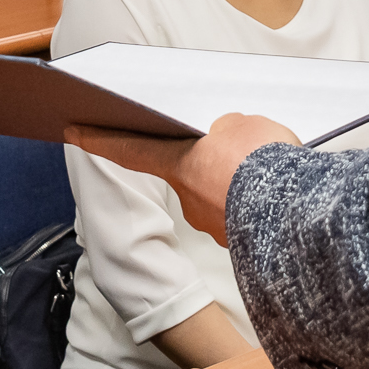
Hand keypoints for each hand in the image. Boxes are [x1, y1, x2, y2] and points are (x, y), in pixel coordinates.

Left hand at [65, 113, 300, 244]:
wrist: (294, 212)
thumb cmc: (261, 163)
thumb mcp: (245, 126)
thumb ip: (229, 130)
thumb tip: (229, 139)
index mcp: (180, 164)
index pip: (131, 149)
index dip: (102, 139)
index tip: (74, 132)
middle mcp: (189, 198)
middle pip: (194, 173)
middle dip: (214, 163)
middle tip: (243, 151)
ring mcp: (214, 224)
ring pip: (222, 196)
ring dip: (241, 186)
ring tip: (272, 172)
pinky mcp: (240, 242)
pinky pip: (245, 216)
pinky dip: (259, 205)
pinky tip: (281, 195)